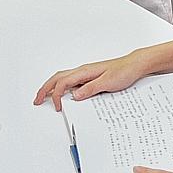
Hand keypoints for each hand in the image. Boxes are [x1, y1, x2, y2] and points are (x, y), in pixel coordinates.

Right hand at [34, 52, 150, 109]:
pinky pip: (72, 81)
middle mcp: (83, 71)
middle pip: (57, 78)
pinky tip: (64, 94)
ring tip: (45, 97)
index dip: (57, 95)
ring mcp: (86, 73)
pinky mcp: (91, 77)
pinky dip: (63, 87)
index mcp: (84, 71)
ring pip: (63, 78)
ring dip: (52, 87)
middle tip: (37, 99)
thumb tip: (74, 96)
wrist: (135, 65)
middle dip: (45, 88)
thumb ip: (90, 89)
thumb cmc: (124, 71)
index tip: (58, 107)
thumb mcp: (108, 82)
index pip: (63, 83)